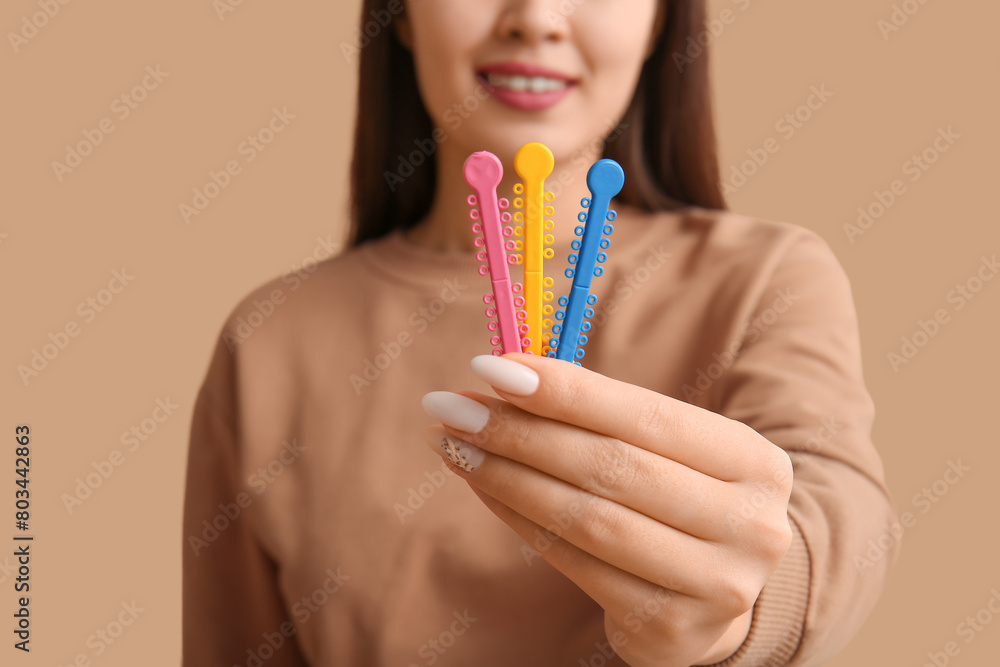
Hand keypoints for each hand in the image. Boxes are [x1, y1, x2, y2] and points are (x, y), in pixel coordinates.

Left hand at [421, 353, 793, 666]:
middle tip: (453, 406)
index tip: (492, 368)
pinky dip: (520, 520)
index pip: (647, 416)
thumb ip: (605, 415)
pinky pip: (576, 565)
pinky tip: (483, 488)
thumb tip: (510, 374)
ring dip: (508, 476)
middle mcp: (749, 524)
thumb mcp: (668, 451)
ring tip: (453, 445)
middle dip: (520, 432)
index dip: (566, 392)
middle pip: (612, 467)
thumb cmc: (679, 499)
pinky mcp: (672, 629)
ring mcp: (717, 585)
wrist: (717, 591)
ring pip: (588, 518)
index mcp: (753, 461)